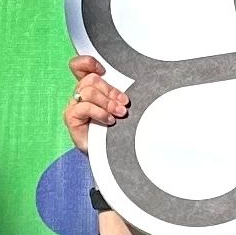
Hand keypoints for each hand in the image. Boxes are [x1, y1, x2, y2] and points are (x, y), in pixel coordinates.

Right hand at [65, 55, 141, 234]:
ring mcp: (76, 112)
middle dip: (110, 90)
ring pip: (86, 90)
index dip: (88, 62)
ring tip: (119, 115)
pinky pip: (80, 107)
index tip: (103, 68)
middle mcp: (83, 100)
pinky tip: (109, 122)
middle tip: (124, 106)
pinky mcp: (73, 124)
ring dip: (106, 100)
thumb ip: (133, 99)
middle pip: (89, 79)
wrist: (121, 171)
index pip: (80, 66)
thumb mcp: (136, 116)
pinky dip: (97, 111)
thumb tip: (162, 79)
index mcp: (95, 92)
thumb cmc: (131, 142)